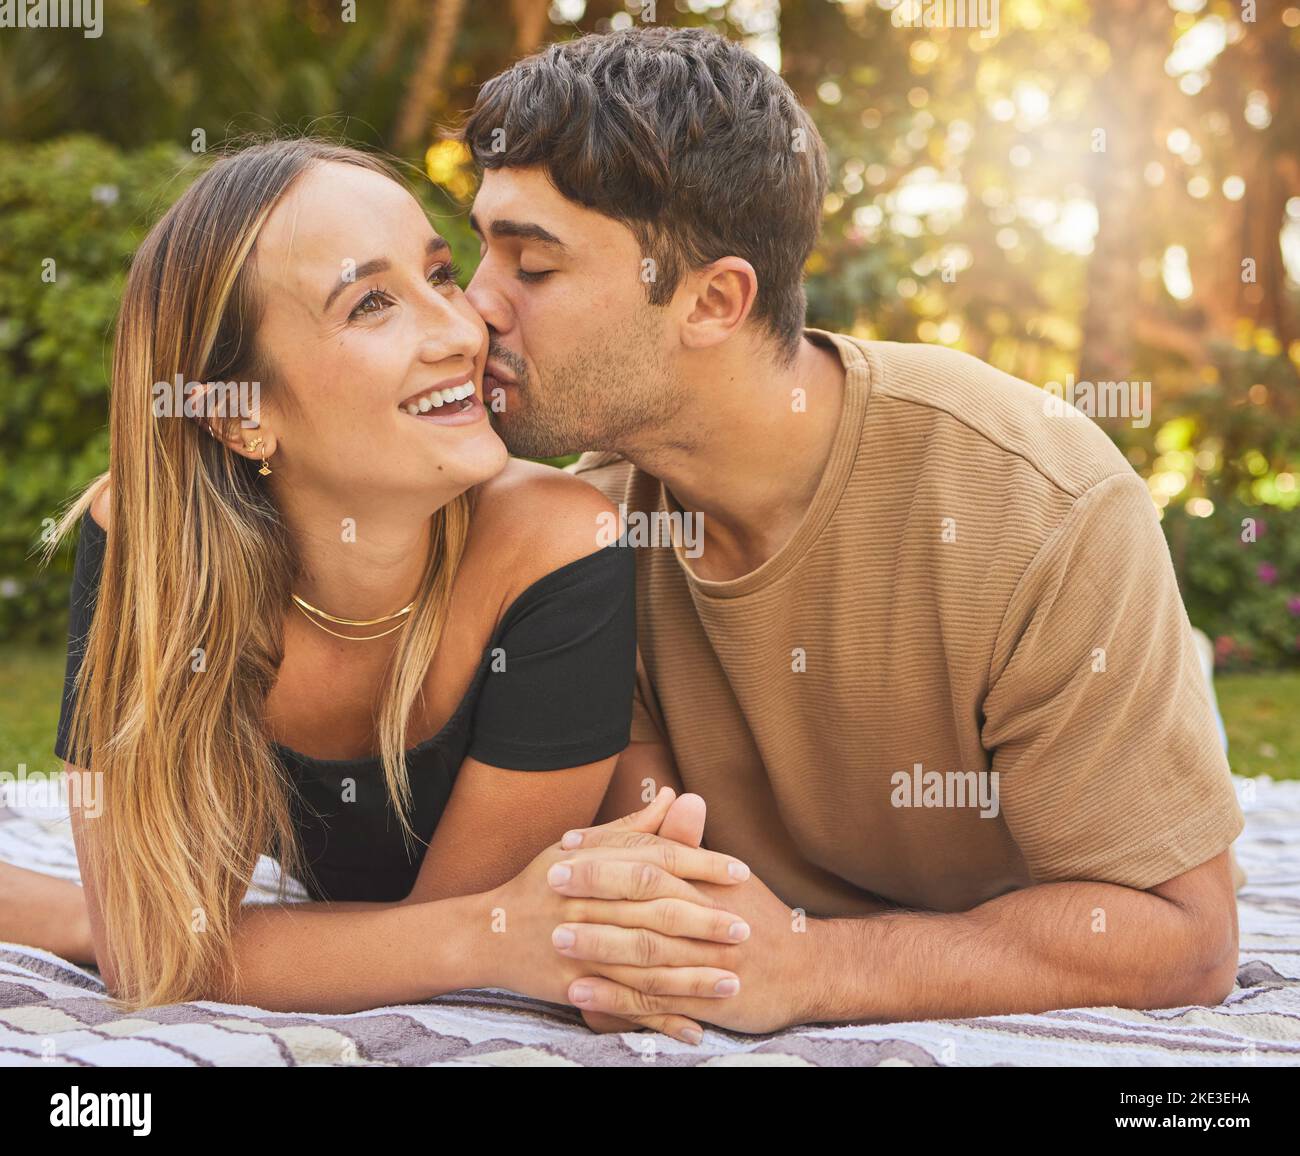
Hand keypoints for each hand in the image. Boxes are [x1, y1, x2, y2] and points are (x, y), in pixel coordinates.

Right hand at [482, 788, 751, 1043]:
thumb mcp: (581, 846)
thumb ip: (633, 827)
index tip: (741, 872)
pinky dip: (661, 1018)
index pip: (657, 860)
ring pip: (645, 963)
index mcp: (594, 863)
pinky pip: (625, 1005)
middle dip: (705, 921)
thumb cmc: (542, 882)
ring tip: (734, 980)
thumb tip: (674, 793)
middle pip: (656, 911)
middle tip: (747, 928)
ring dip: (693, 975)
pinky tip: (695, 1027)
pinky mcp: (575, 985)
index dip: (702, 864)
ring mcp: (580, 947)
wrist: (489, 932)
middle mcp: (588, 902)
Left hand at [553, 831, 816, 1034]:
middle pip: (643, 900)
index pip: (649, 859)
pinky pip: (651, 1001)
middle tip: (549, 883)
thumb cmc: (759, 917)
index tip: (567, 845)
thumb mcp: (728, 877)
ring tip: (554, 937)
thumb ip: (694, 844)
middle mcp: (705, 919)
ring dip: (596, 944)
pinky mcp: (704, 1002)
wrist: (808, 970)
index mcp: (705, 884)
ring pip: (643, 952)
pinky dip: (613, 998)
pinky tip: (579, 993)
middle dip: (594, 891)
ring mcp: (704, 963)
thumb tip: (683, 796)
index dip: (606, 853)